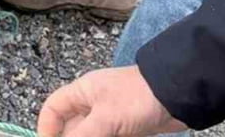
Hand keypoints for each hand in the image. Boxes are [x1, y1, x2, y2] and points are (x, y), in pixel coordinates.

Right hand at [37, 67, 184, 136]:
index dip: (46, 128)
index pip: (53, 108)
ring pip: (91, 136)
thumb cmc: (136, 99)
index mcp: (82, 92)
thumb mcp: (104, 119)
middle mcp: (93, 104)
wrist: (178, 96)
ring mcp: (110, 117)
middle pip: (71, 128)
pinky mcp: (126, 129)